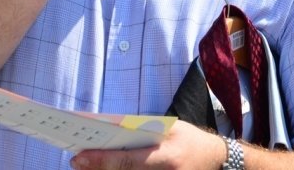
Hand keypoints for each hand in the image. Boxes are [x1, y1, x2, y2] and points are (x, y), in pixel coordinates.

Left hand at [70, 120, 225, 169]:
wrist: (216, 160)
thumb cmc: (190, 139)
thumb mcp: (169, 129)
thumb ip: (144, 132)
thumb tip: (113, 133)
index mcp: (166, 156)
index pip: (127, 161)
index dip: (101, 160)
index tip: (79, 156)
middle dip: (97, 169)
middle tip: (77, 161)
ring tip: (86, 166)